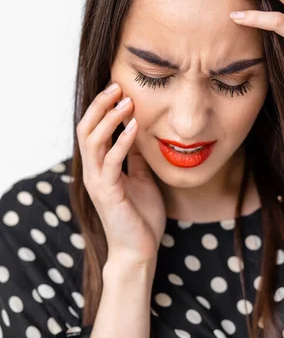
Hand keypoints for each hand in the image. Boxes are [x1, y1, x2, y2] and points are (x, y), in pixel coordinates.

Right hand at [76, 82, 165, 264]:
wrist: (139, 251)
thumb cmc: (140, 217)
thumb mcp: (141, 180)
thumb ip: (135, 159)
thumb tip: (139, 135)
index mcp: (101, 168)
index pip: (94, 131)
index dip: (103, 109)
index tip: (120, 89)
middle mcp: (94, 172)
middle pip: (86, 129)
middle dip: (100, 106)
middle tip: (117, 86)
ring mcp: (98, 183)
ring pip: (93, 141)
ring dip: (109, 119)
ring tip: (126, 101)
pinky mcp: (108, 194)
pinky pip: (111, 163)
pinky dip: (122, 142)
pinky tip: (135, 128)